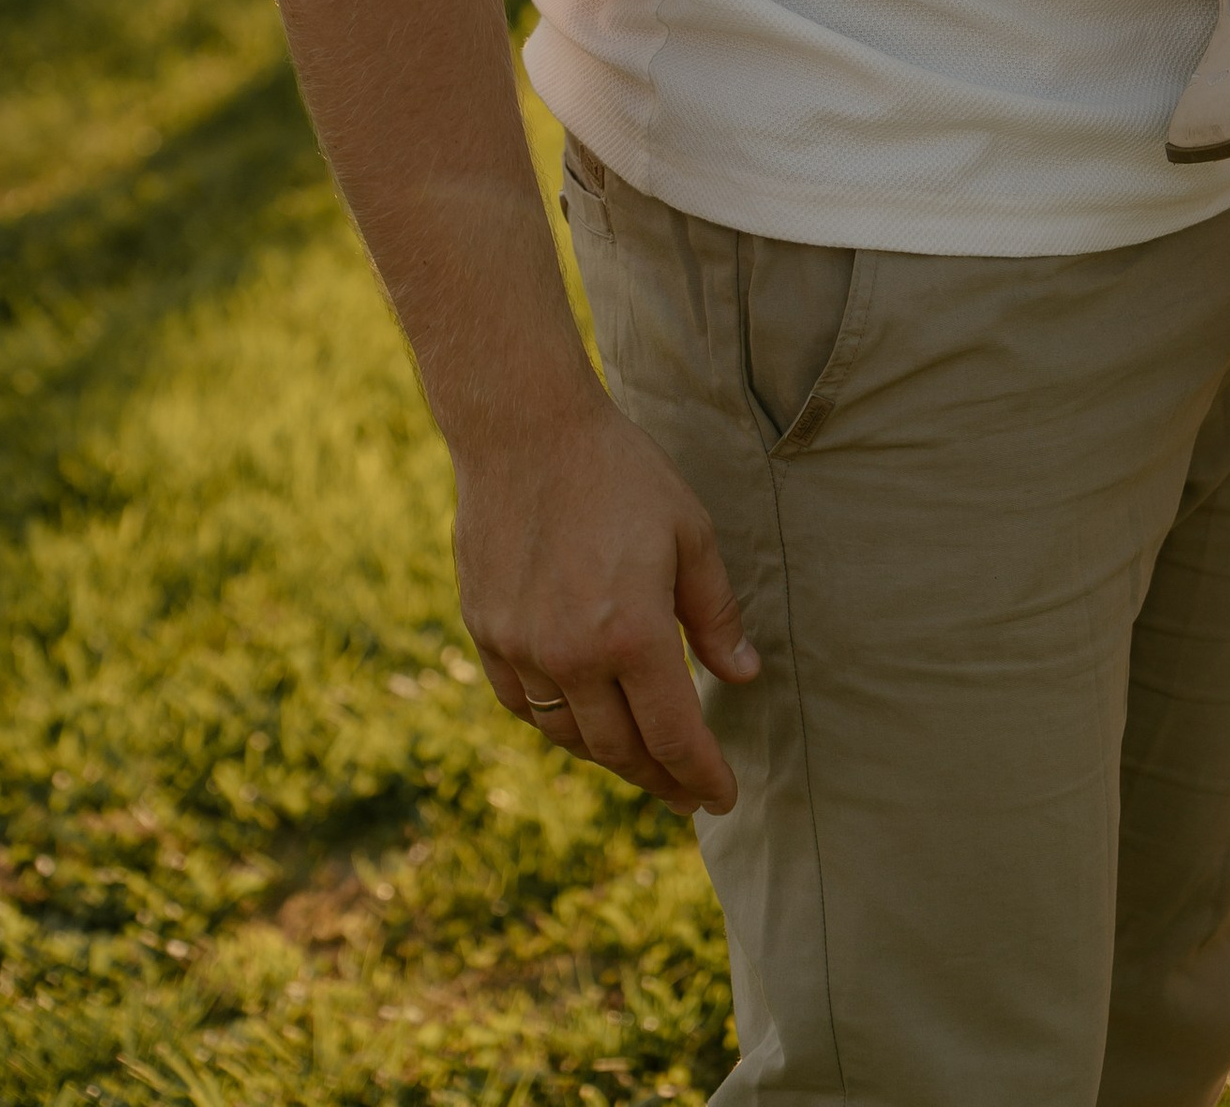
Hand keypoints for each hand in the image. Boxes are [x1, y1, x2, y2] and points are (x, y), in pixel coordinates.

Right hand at [455, 390, 759, 817]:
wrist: (525, 430)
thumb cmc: (620, 473)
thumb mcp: (690, 532)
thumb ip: (717, 614)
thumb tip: (743, 677)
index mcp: (633, 635)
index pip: (674, 736)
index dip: (702, 775)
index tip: (723, 798)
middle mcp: (573, 657)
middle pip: (621, 750)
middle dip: (660, 778)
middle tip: (687, 792)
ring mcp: (522, 649)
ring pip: (569, 735)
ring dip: (609, 755)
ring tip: (641, 759)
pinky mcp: (486, 633)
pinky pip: (523, 703)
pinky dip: (557, 720)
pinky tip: (580, 718)